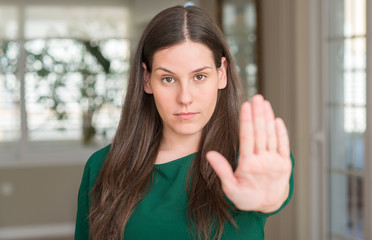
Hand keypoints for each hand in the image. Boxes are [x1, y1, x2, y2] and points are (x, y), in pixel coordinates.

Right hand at [206, 94, 291, 212]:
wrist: (268, 204)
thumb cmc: (245, 196)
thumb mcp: (229, 187)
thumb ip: (221, 169)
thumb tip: (209, 154)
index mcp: (248, 166)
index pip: (247, 138)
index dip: (247, 120)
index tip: (246, 106)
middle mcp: (263, 162)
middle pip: (261, 133)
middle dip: (258, 113)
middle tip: (256, 98)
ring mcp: (276, 162)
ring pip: (272, 136)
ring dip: (268, 118)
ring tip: (264, 103)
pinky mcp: (285, 163)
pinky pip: (284, 145)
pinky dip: (281, 131)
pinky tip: (276, 119)